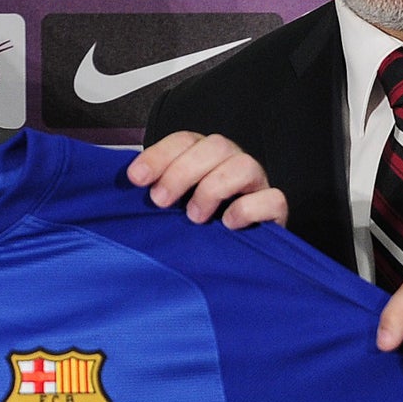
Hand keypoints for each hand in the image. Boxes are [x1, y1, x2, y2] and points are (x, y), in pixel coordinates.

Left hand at [127, 131, 288, 227]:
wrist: (231, 261)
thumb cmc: (195, 227)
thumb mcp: (171, 205)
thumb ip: (155, 190)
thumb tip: (128, 182)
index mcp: (204, 157)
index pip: (185, 140)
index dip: (159, 155)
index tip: (136, 178)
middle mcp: (232, 164)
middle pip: (215, 146)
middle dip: (182, 172)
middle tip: (160, 201)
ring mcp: (256, 186)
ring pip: (245, 165)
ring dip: (213, 188)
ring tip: (195, 216)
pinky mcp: (275, 211)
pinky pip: (273, 198)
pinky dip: (248, 209)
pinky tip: (228, 224)